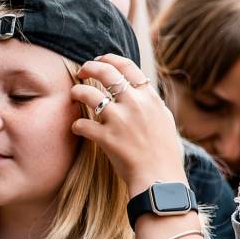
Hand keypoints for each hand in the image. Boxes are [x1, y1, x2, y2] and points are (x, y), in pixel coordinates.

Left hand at [71, 54, 189, 193]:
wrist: (161, 179)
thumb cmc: (165, 153)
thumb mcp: (164, 120)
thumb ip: (151, 103)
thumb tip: (141, 90)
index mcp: (150, 98)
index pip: (128, 67)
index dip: (111, 59)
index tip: (101, 60)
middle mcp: (134, 104)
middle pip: (106, 72)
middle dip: (89, 67)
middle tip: (82, 71)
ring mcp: (119, 120)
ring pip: (87, 94)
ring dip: (77, 91)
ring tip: (74, 95)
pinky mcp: (106, 138)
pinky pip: (81, 125)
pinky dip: (76, 125)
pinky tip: (78, 128)